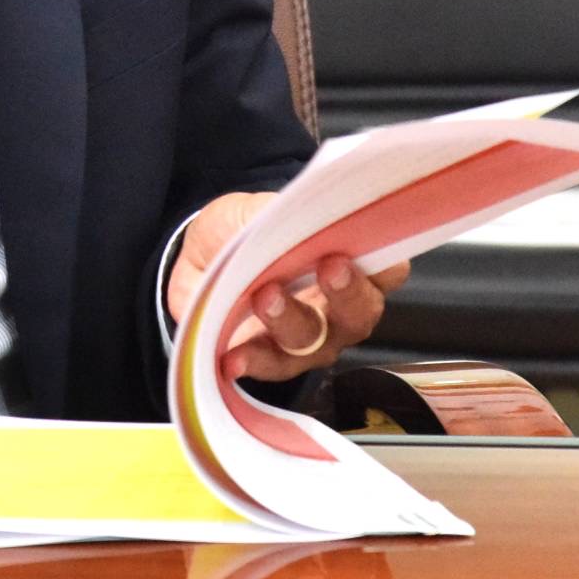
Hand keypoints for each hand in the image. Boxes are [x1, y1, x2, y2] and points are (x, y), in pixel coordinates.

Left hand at [165, 191, 408, 381]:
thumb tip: (304, 213)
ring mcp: (310, 341)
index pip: (388, 269)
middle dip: (349, 293)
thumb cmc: (237, 235)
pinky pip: (270, 367)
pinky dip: (253, 360)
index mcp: (348, 265)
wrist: (191, 265)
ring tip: (264, 297)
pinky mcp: (272, 361)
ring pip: (315, 341)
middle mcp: (339, 309)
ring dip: (290, 319)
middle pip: (361, 312)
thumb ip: (281, 214)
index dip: (383, 261)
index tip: (362, 246)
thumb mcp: (251, 211)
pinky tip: (234, 356)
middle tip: (330, 268)